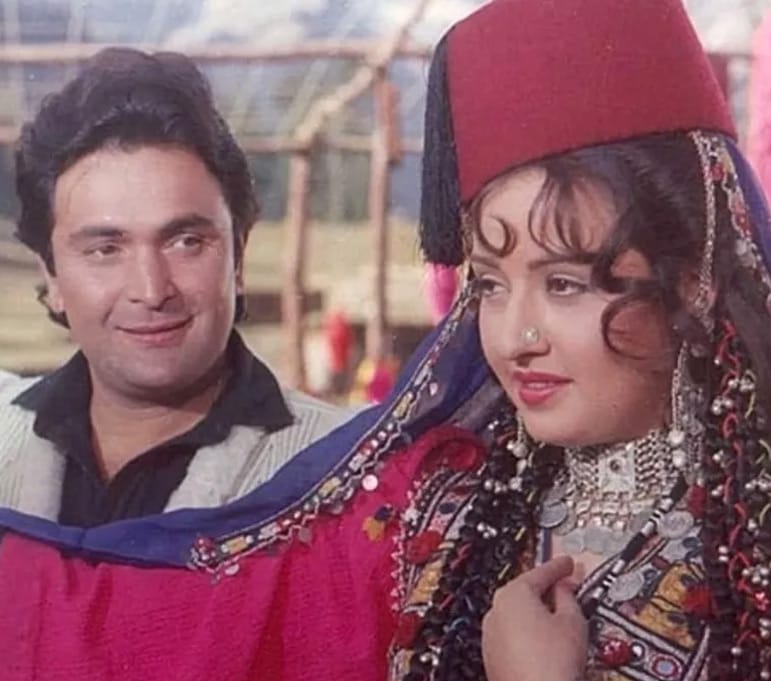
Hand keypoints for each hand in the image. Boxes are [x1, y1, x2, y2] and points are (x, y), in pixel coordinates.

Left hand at [481, 556, 587, 680]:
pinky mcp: (492, 655)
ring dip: (536, 612)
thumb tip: (565, 588)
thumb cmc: (552, 664)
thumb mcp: (572, 621)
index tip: (567, 563)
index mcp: (513, 594)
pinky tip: (545, 642)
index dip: (559, 566)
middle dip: (547, 589)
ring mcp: (491, 634)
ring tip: (559, 619)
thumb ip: (569, 597)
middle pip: (525, 590)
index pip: (540, 572)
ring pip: (517, 613)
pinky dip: (527, 632)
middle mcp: (496, 609)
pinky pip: (512, 633)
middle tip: (566, 587)